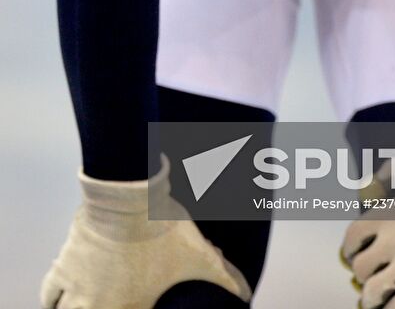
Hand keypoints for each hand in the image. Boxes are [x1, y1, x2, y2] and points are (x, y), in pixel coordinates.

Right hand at [41, 155, 250, 308]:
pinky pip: (50, 294)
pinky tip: (63, 296)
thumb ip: (225, 279)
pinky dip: (55, 298)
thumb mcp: (201, 254)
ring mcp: (78, 289)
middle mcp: (100, 306)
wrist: (128, 195)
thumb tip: (246, 295)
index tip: (142, 306)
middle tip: (116, 301)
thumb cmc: (165, 225)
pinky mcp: (63, 267)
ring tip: (89, 304)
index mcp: (132, 307)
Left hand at [340, 157, 394, 308]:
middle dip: (361, 271)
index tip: (353, 253)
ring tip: (375, 299)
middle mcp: (393, 240)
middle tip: (368, 275)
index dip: (349, 247)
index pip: (354, 236)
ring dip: (370, 296)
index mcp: (392, 212)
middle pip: (360, 266)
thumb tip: (376, 177)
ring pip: (372, 291)